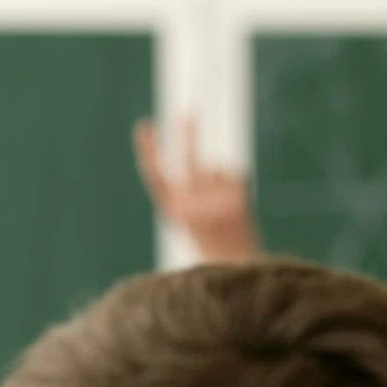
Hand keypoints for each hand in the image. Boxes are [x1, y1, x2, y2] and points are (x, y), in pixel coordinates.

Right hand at [135, 116, 258, 262]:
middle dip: (187, 135)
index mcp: (174, 213)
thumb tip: (213, 166)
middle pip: (186, 160)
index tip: (145, 125)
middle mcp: (189, 207)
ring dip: (223, 180)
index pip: (155, 176)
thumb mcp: (194, 225)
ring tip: (228, 208)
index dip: (150, 150)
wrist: (241, 274)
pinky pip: (237, 174)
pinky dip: (239, 184)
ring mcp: (213, 203)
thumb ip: (195, 197)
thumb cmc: (216, 251)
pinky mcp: (236, 202)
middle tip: (187, 112)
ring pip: (217, 169)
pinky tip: (240, 207)